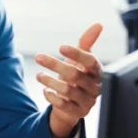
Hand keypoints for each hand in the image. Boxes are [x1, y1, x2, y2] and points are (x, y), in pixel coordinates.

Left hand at [35, 23, 103, 137]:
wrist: (73, 104)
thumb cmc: (77, 77)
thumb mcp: (80, 60)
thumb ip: (87, 43)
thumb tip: (98, 24)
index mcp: (97, 72)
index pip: (90, 61)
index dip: (76, 53)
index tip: (60, 46)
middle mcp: (95, 87)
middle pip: (74, 74)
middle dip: (55, 65)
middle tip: (38, 57)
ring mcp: (87, 101)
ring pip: (67, 90)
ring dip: (50, 81)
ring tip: (39, 75)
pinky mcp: (78, 113)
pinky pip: (63, 105)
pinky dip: (51, 96)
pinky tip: (45, 90)